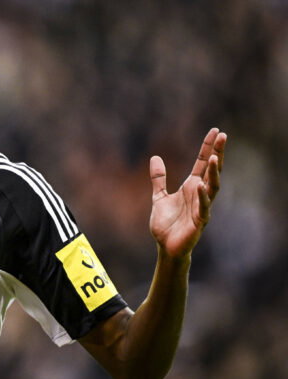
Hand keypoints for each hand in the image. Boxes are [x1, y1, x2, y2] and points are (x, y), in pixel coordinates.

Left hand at [149, 128, 226, 257]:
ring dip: (214, 172)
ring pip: (213, 187)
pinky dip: (203, 197)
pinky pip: (204, 207)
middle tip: (223, 136)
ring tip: (215, 157)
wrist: (166, 247)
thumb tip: (155, 157)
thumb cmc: (166, 224)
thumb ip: (158, 178)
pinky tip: (201, 186)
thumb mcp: (159, 196)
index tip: (216, 131)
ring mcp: (202, 207)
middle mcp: (200, 194)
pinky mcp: (200, 221)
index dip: (208, 147)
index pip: (202, 163)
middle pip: (212, 170)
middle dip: (218, 153)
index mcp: (192, 186)